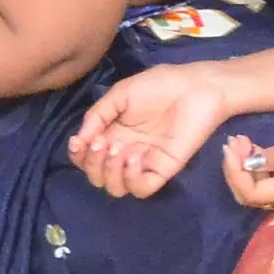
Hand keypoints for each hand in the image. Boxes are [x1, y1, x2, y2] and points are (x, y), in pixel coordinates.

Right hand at [67, 64, 234, 198]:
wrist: (195, 86)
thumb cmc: (159, 85)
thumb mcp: (120, 94)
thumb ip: (98, 115)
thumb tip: (80, 138)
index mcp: (113, 134)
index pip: (87, 157)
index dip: (78, 155)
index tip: (79, 142)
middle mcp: (125, 153)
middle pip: (98, 177)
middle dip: (92, 164)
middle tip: (102, 143)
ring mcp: (144, 163)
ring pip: (116, 188)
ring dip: (109, 173)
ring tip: (117, 150)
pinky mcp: (164, 169)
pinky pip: (142, 189)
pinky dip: (132, 178)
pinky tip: (134, 158)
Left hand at [220, 120, 273, 208]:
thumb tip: (251, 163)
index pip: (250, 194)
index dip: (235, 173)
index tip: (234, 146)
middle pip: (249, 192)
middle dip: (235, 168)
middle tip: (235, 140)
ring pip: (257, 184)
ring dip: (244, 163)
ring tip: (241, 139)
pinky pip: (269, 175)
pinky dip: (256, 161)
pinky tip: (255, 144)